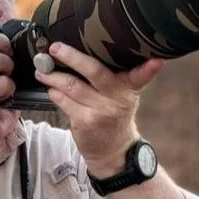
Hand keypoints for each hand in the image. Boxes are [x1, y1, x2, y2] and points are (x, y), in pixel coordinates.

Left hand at [35, 42, 163, 176]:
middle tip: (55, 47)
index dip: (150, 68)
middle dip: (72, 57)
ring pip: (72, 85)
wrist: (113, 151)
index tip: (157, 60)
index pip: (141, 75)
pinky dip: (54, 92)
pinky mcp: (84, 122)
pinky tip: (50, 88)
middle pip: (94, 71)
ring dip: (53, 75)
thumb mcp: (124, 95)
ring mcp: (100, 112)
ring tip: (42, 68)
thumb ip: (116, 75)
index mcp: (129, 88)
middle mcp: (117, 99)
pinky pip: (64, 102)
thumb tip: (88, 47)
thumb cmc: (114, 114)